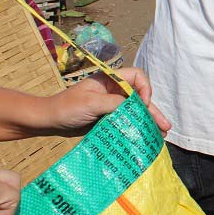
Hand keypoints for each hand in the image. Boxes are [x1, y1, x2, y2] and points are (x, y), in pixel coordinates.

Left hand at [47, 67, 171, 136]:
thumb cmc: (66, 107)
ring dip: (148, 121)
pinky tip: (145, 138)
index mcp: (111, 79)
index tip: (141, 104)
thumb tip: (134, 108)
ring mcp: (112, 105)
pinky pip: (127, 121)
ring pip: (136, 111)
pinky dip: (137, 129)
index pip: (137, 77)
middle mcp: (114, 90)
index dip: (144, 89)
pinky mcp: (109, 118)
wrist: (48, 121)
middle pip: (141, 96)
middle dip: (153, 110)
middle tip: (165, 125)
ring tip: (162, 134)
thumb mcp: (91, 103)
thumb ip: (114, 103)